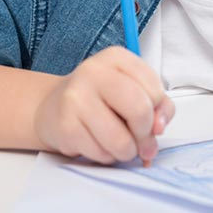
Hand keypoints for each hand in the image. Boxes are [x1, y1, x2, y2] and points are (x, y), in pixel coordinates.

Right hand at [34, 46, 174, 165]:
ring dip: (126, 151)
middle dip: (145, 134)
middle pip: (139, 110)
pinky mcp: (66, 126)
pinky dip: (106, 156)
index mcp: (116, 57)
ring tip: (118, 143)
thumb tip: (159, 127)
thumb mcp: (134, 89)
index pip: (153, 89)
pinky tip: (98, 143)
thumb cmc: (101, 99)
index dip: (157, 112)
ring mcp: (76, 98)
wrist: (53, 107)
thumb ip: (158, 105)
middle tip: (141, 139)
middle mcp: (94, 72)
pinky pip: (101, 154)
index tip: (150, 117)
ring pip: (121, 140)